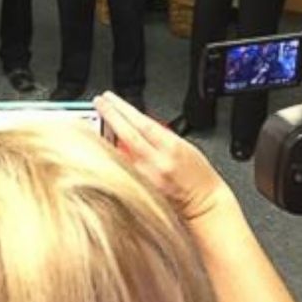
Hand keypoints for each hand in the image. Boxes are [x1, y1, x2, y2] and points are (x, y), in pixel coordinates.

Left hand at [93, 91, 231, 222]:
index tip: (109, 98)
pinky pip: (122, 168)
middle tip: (98, 102)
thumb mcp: (184, 144)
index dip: (122, 108)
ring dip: (107, 136)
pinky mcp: (139, 190)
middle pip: (126, 135)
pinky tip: (103, 147)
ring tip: (98, 122)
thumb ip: (159, 134)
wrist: (204, 203)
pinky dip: (112, 156)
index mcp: (170, 147)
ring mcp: (145, 178)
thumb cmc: (198, 174)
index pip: (141, 123)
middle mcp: (156, 163)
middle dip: (110, 115)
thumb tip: (135, 122)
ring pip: (119, 152)